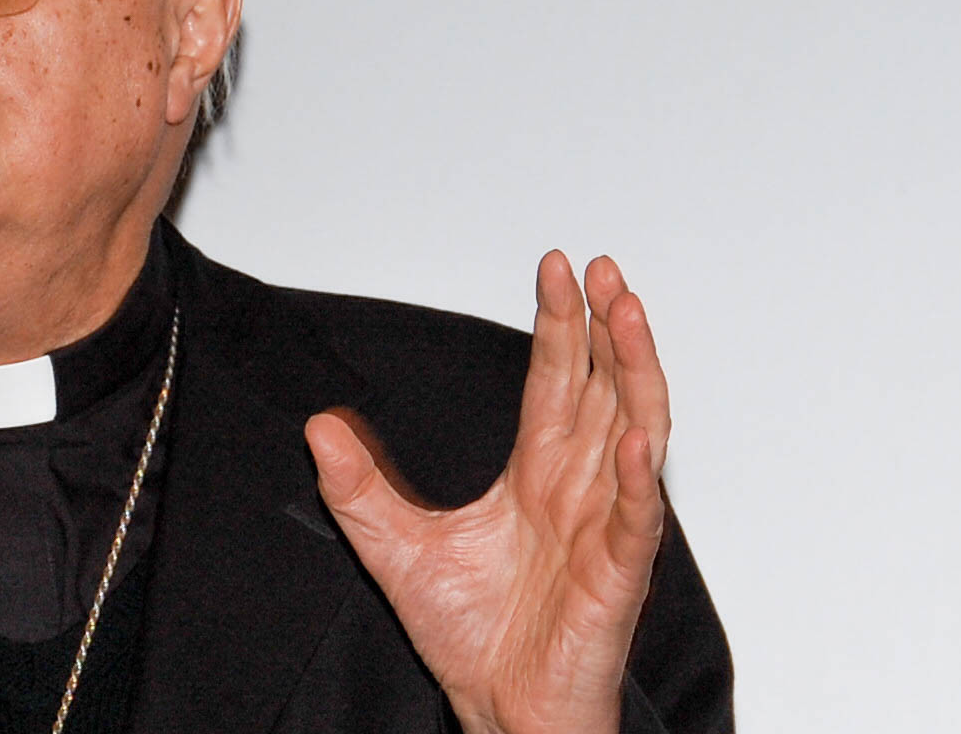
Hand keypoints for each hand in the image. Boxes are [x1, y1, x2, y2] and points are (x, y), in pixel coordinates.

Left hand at [304, 252, 668, 733]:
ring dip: (636, 374)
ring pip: (635, 434)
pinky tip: (636, 440)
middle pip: (604, 390)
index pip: (555, 381)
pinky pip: (635, 521)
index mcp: (536, 475)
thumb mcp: (394, 548)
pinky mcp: (616, 577)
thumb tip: (320, 426)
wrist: (498, 709)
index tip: (554, 270)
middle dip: (607, 328)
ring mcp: (604, 528)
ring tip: (628, 318)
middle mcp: (578, 490)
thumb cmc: (472, 637)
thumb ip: (358, 487)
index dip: (560, 326)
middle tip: (603, 269)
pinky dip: (639, 481)